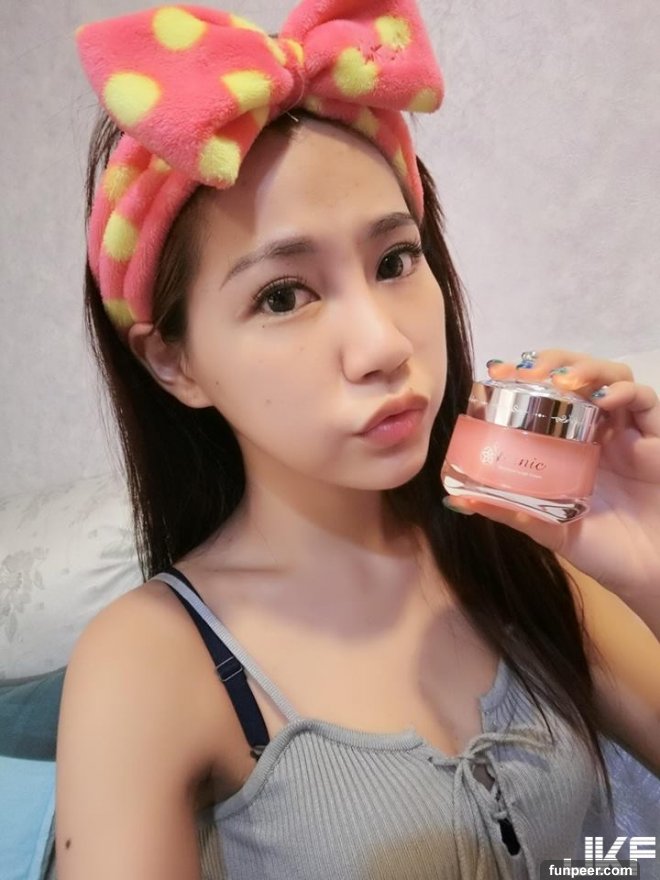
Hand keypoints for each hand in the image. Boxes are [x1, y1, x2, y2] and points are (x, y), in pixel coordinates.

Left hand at [447, 349, 659, 603]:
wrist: (649, 573)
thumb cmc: (603, 551)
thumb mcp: (548, 529)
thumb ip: (510, 511)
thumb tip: (457, 500)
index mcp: (569, 444)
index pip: (549, 394)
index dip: (527, 377)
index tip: (500, 371)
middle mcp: (599, 430)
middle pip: (580, 374)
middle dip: (555, 362)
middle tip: (530, 371)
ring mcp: (629, 432)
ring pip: (612, 376)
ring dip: (587, 369)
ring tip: (563, 381)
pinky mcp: (657, 439)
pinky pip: (645, 400)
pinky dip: (624, 391)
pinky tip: (603, 399)